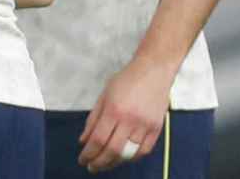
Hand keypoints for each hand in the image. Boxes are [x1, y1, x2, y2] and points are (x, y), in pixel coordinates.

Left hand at [78, 58, 174, 172]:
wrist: (153, 71)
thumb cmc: (125, 80)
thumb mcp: (103, 95)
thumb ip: (93, 119)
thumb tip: (84, 141)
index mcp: (113, 110)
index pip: (98, 139)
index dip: (89, 153)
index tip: (82, 159)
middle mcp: (130, 120)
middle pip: (113, 150)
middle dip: (100, 162)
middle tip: (91, 167)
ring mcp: (145, 125)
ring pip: (129, 153)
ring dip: (115, 162)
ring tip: (104, 164)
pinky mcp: (157, 129)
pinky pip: (144, 151)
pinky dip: (132, 158)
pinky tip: (122, 158)